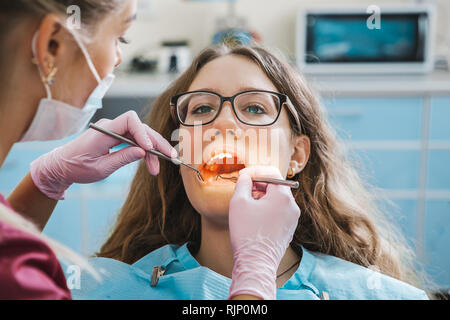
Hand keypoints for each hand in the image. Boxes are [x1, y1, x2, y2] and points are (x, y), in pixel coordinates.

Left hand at [30, 111, 175, 199]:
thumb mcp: (100, 168)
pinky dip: (144, 151)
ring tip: (157, 168)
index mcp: (103, 131)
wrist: (61, 166)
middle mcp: (110, 127)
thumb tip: (143, 152)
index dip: (143, 132)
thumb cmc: (77, 167)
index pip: (129, 120)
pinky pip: (134, 141)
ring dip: (152, 151)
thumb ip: (122, 158)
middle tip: (169, 158)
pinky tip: (151, 163)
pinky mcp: (116, 137)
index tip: (150, 148)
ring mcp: (114, 131)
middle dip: (156, 143)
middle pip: (140, 128)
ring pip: (140, 136)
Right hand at [228, 166, 299, 299]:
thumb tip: (246, 177)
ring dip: (262, 198)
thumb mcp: (239, 202)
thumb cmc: (247, 232)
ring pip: (277, 200)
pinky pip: (279, 212)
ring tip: (247, 206)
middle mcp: (292, 206)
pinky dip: (267, 210)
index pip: (271, 173)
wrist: (256, 262)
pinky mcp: (289, 230)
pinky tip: (254, 218)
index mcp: (283, 196)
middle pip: (276, 186)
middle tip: (243, 191)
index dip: (255, 172)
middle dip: (258, 185)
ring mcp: (292, 219)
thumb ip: (243, 183)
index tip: (243, 177)